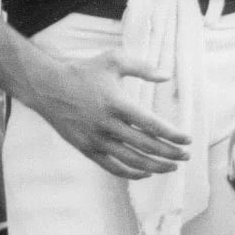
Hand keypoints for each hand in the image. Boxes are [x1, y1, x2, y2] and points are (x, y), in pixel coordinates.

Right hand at [30, 51, 191, 179]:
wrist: (47, 87)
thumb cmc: (83, 71)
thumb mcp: (112, 60)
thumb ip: (142, 67)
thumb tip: (167, 76)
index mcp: (116, 103)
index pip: (152, 125)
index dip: (173, 135)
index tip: (188, 139)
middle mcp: (107, 124)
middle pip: (146, 145)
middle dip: (170, 152)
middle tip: (186, 155)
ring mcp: (96, 139)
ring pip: (132, 160)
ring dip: (156, 166)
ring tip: (172, 166)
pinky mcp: (86, 149)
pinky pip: (112, 167)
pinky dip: (132, 173)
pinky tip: (146, 172)